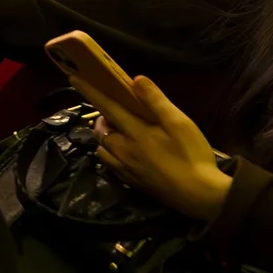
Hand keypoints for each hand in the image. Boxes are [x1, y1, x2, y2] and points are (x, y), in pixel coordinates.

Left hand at [71, 73, 231, 221]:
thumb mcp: (180, 123)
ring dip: (104, 137)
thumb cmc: (192, 155)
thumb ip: (156, 101)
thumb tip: (135, 79)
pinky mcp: (131, 182)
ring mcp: (125, 169)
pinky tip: (122, 152)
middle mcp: (123, 151)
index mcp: (135, 133)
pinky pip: (110, 164)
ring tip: (117, 130)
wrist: (198, 195)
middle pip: (100, 131)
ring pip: (102, 149)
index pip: (106, 107)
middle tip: (114, 110)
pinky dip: (109, 153)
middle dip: (101, 117)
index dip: (90, 92)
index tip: (73, 78)